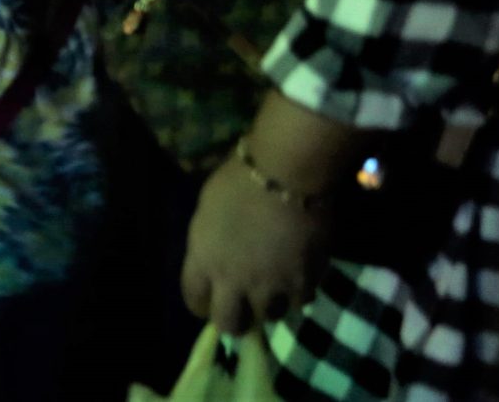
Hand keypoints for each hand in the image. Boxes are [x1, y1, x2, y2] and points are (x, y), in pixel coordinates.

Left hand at [180, 151, 330, 333]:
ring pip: (269, 315)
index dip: (201, 303)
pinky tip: (299, 275)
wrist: (286, 174)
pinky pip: (301, 300)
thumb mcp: (207, 210)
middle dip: (235, 320)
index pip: (193, 300)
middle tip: (244, 310)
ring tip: (275, 288)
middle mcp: (234, 281)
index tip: (209, 300)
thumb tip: (215, 255)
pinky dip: (300, 292)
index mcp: (204, 260)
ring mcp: (271, 285)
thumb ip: (208, 242)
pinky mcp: (304, 282)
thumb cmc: (238, 181)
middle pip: (230, 324)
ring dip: (270, 304)